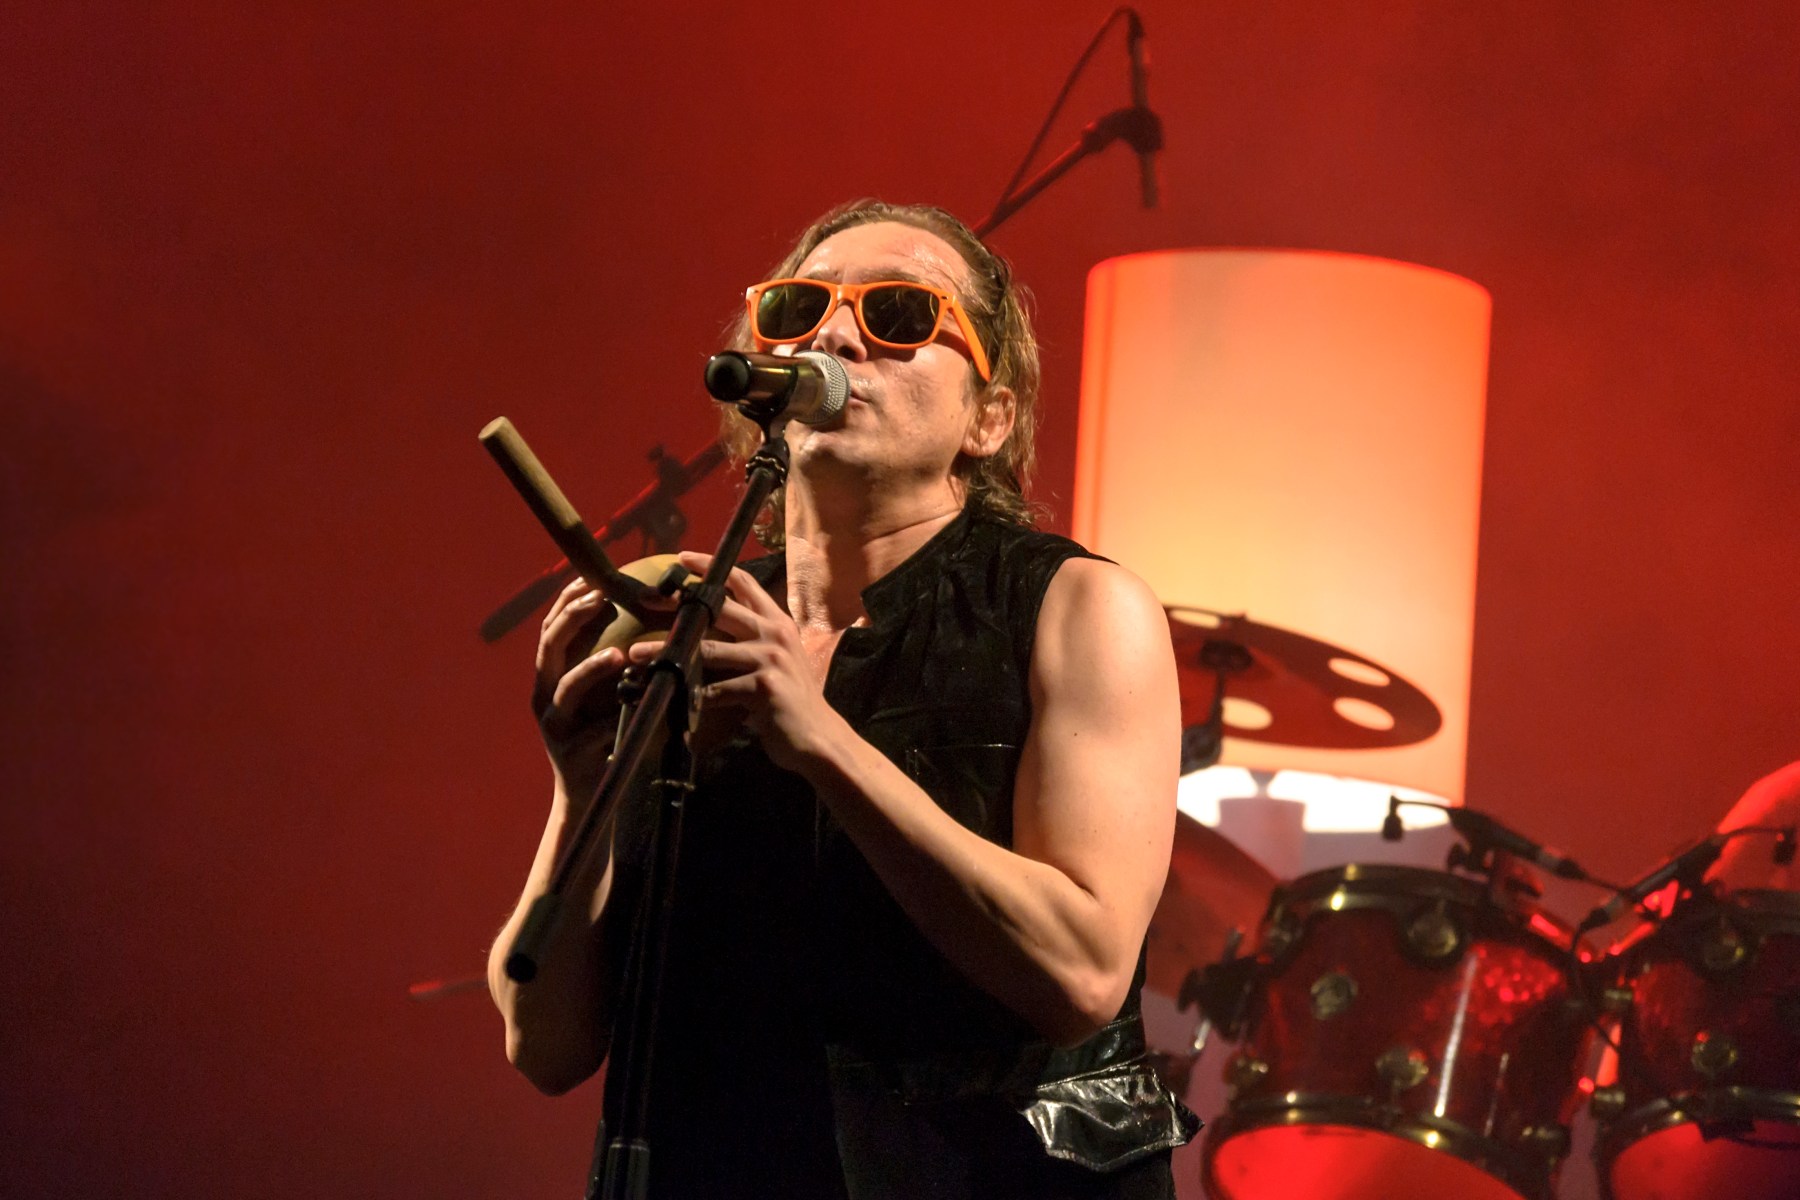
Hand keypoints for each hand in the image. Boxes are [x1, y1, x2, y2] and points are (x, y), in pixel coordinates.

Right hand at [532, 575, 631, 798]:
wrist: (588, 793)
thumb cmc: (603, 736)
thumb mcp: (603, 696)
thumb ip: (613, 664)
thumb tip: (648, 622)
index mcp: (550, 677)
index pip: (552, 629)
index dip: (566, 601)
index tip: (590, 577)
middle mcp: (545, 696)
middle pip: (549, 648)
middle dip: (571, 618)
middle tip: (601, 598)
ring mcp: (555, 724)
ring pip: (566, 689)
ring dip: (592, 669)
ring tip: (619, 655)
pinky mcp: (570, 752)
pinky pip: (594, 730)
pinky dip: (615, 716)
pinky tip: (638, 704)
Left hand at [627, 552, 845, 773]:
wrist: (818, 737)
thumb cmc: (791, 700)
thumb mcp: (776, 659)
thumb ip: (750, 640)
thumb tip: (705, 631)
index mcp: (777, 621)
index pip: (743, 582)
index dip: (712, 567)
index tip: (682, 559)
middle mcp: (775, 633)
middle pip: (719, 607)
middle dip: (680, 603)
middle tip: (648, 600)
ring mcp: (770, 659)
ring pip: (707, 649)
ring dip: (668, 653)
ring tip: (639, 654)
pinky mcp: (763, 687)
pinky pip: (717, 689)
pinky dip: (692, 695)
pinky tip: (672, 698)